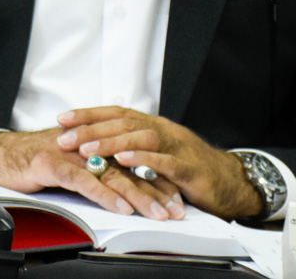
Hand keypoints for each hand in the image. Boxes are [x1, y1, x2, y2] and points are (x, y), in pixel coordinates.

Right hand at [0, 127, 184, 220]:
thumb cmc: (33, 162)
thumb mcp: (70, 166)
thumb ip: (94, 173)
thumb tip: (121, 192)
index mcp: (92, 144)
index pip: (131, 161)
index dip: (154, 179)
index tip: (176, 199)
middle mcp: (85, 145)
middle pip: (127, 168)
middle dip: (154, 190)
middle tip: (175, 210)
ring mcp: (69, 153)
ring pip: (111, 174)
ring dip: (138, 196)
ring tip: (157, 213)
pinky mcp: (52, 163)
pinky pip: (84, 181)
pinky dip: (104, 195)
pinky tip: (121, 208)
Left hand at [56, 107, 262, 219]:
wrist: (233, 182)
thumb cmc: (189, 168)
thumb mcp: (158, 153)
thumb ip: (132, 146)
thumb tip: (95, 145)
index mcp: (153, 125)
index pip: (116, 112)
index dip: (88, 114)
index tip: (61, 119)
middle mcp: (163, 130)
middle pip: (123, 122)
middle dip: (91, 129)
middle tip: (64, 138)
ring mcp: (178, 147)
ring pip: (141, 136)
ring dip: (111, 142)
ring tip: (87, 150)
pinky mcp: (190, 168)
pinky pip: (165, 160)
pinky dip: (143, 159)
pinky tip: (124, 160)